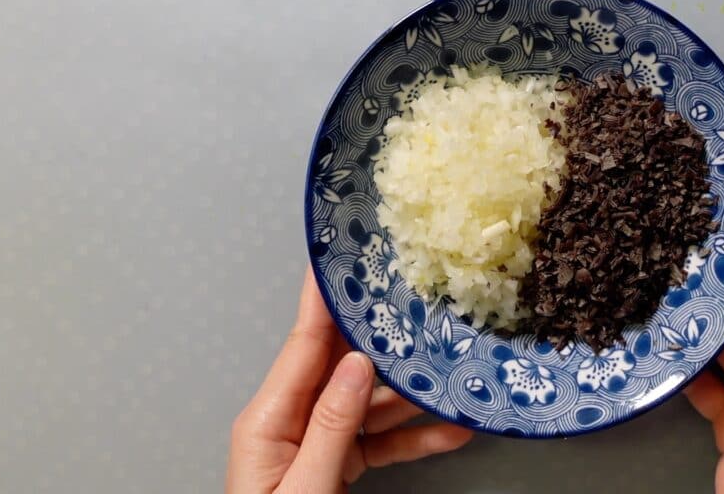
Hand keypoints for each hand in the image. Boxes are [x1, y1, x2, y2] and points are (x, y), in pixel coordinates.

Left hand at [227, 267, 472, 492]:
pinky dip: (413, 436)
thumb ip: (331, 426)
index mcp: (269, 418)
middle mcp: (290, 420)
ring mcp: (314, 441)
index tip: (340, 254)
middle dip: (386, 340)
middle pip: (343, 366)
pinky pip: (378, 439)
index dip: (324, 297)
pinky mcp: (335, 463)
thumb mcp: (303, 489)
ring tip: (454, 374)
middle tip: (422, 305)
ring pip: (369, 402)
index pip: (303, 343)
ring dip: (413, 394)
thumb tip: (358, 366)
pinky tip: (450, 429)